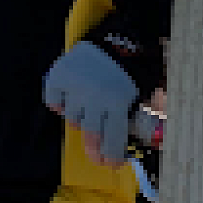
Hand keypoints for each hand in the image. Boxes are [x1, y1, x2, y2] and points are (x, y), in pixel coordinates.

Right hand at [43, 40, 138, 166]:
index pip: (113, 140)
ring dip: (81, 120)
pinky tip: (70, 100)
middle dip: (95, 151)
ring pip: (73, 120)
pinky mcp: (58, 77)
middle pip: (91, 136)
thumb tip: (148, 146)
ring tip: (90, 111)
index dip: (112, 157)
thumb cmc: (131, 72)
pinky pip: (54, 102)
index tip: (112, 163)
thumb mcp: (143, 95)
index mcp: (119, 102)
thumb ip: (144, 120)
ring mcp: (74, 87)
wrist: (114, 39)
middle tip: (98, 157)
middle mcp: (95, 97)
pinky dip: (60, 104)